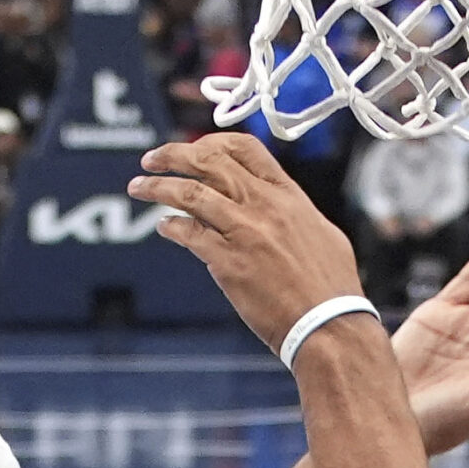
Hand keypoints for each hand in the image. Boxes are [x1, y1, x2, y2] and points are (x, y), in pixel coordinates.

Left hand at [126, 132, 358, 351]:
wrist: (329, 324)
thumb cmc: (330, 287)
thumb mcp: (320, 232)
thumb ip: (291, 212)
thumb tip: (272, 203)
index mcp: (288, 195)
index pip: (245, 149)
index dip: (211, 143)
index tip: (192, 149)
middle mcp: (265, 206)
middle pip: (209, 162)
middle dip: (173, 155)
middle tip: (151, 159)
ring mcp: (245, 232)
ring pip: (191, 193)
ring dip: (158, 187)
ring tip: (138, 186)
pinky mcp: (229, 262)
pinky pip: (189, 233)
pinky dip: (171, 226)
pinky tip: (164, 227)